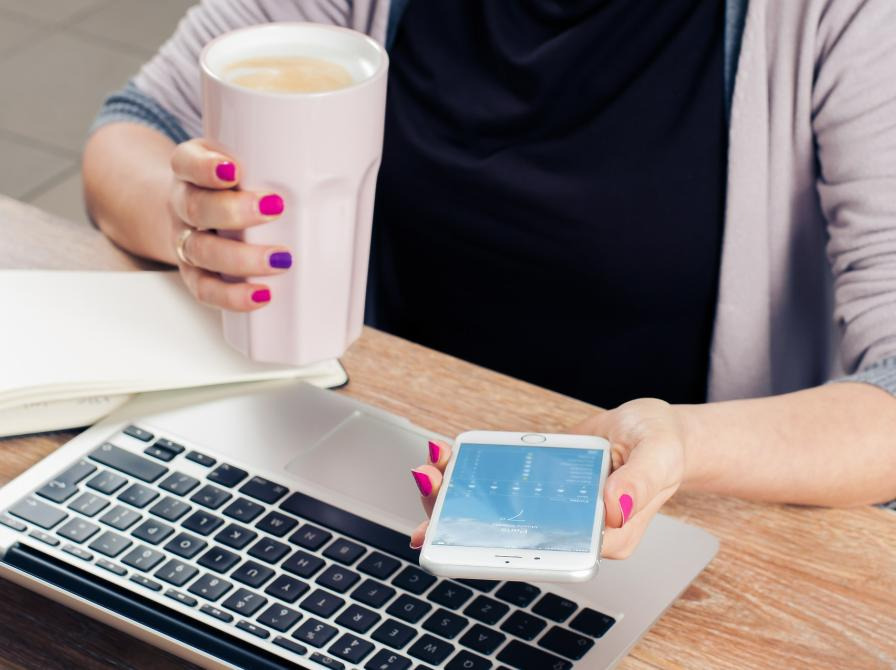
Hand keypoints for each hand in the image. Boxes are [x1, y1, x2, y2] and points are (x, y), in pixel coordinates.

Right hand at [168, 138, 291, 310]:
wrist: (195, 213)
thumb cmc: (232, 187)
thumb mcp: (243, 162)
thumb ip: (272, 160)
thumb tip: (333, 162)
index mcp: (191, 171)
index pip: (186, 162)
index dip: (205, 168)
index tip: (234, 171)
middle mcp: (183, 205)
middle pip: (196, 208)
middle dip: (234, 211)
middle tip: (274, 209)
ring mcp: (186, 241)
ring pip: (202, 251)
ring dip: (241, 258)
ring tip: (279, 259)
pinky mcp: (194, 274)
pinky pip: (206, 289)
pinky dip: (232, 296)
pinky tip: (261, 295)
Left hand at [409, 400, 686, 558]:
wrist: (654, 429)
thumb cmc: (662, 446)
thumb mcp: (658, 455)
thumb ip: (639, 482)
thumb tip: (613, 506)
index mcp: (600, 538)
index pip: (543, 551)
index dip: (496, 547)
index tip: (459, 530)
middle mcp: (571, 529)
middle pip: (509, 534)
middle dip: (461, 516)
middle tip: (431, 486)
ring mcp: (553, 507)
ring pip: (498, 510)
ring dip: (458, 493)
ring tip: (430, 471)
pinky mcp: (540, 484)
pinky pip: (503, 483)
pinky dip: (474, 472)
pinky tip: (449, 460)